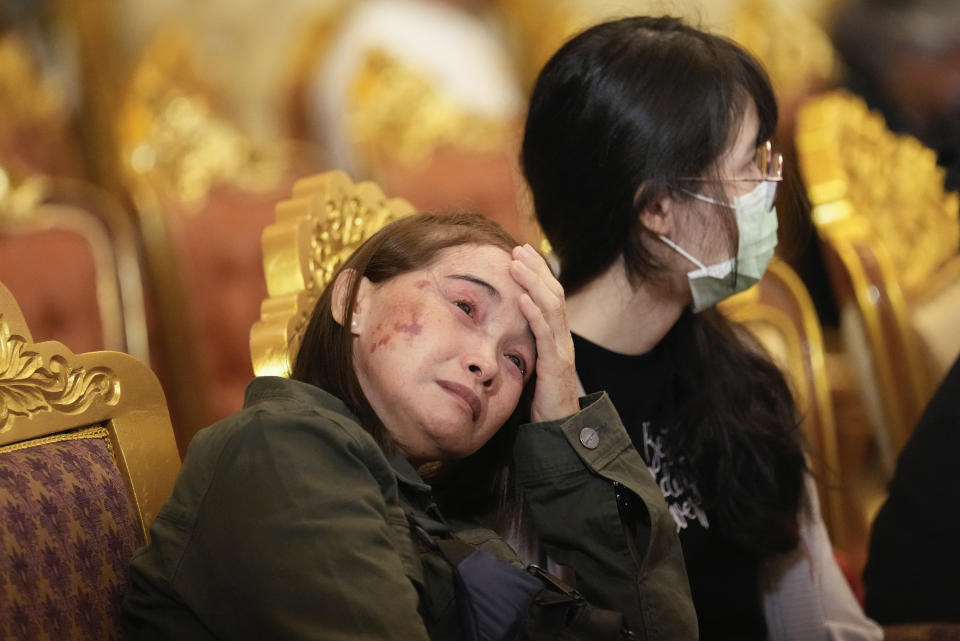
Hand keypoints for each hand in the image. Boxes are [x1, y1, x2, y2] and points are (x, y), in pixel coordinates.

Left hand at [510, 244, 578, 421]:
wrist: (560, 429)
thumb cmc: (543, 399)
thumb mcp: (533, 365)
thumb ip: (526, 345)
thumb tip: (506, 328)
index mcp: (558, 337)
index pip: (550, 296)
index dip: (538, 273)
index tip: (522, 253)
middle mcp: (563, 338)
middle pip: (554, 294)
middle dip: (536, 269)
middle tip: (518, 249)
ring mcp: (562, 350)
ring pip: (551, 307)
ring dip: (533, 282)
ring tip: (517, 264)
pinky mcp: (555, 365)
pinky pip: (546, 334)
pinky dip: (535, 313)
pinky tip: (524, 298)